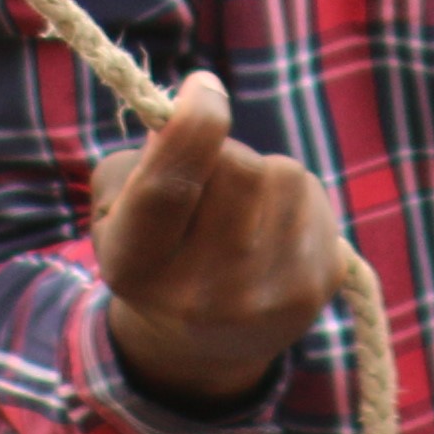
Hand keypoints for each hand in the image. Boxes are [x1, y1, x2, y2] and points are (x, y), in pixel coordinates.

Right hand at [89, 69, 340, 412]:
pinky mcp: (317, 288)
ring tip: (241, 211)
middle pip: (238, 166)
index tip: (203, 86)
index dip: (194, 121)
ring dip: (262, 174)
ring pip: (282, 174)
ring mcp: (267, 296)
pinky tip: (271, 233)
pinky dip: (293, 198)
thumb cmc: (153, 255)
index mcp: (137, 267)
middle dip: (224, 152)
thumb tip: (200, 115)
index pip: (172, 183)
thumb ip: (142, 160)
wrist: (201, 347)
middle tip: (210, 179)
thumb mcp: (115, 214)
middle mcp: (203, 294)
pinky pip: (313, 197)